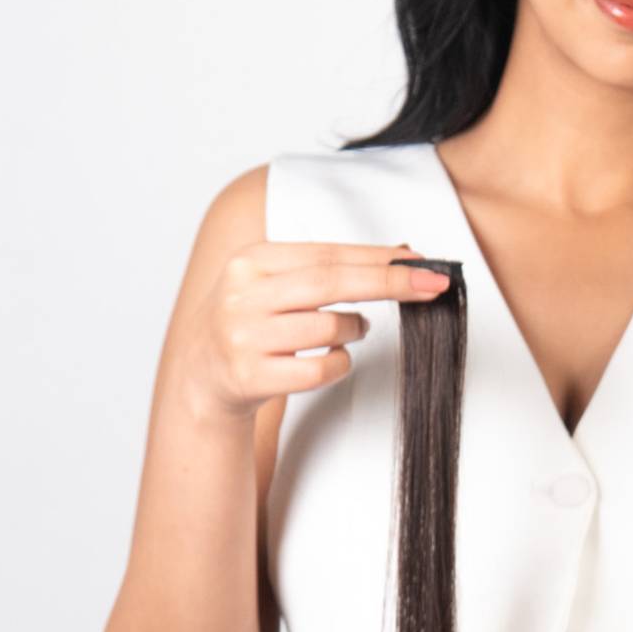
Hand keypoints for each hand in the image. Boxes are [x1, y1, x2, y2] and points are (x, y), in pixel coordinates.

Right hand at [180, 242, 451, 421]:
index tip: (423, 264)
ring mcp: (243, 337)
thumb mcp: (276, 282)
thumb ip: (329, 267)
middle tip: (432, 286)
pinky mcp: (250, 377)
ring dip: (354, 329)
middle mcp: (242, 295)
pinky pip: (319, 370)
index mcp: (251, 261)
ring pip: (328, 328)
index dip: (379, 259)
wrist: (200, 375)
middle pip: (331, 283)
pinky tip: (331, 357)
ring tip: (351, 329)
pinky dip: (338, 363)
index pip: (328, 254)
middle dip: (388, 283)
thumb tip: (403, 253)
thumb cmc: (254, 321)